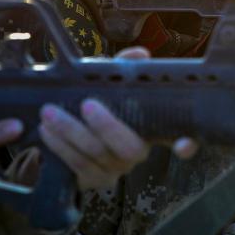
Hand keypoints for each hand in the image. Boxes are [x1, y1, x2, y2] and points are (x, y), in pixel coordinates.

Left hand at [40, 47, 197, 190]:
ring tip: (50, 112)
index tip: (183, 145)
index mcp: (153, 130)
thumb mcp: (113, 84)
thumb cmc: (103, 104)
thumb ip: (126, 68)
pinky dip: (60, 146)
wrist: (72, 133)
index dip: (187, 146)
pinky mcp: (92, 179)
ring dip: (71, 133)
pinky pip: (76, 166)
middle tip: (86, 104)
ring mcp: (115, 169)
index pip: (183, 142)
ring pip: (96, 156)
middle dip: (107, 127)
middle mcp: (138, 153)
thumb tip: (141, 54)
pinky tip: (47, 130)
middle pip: (129, 148)